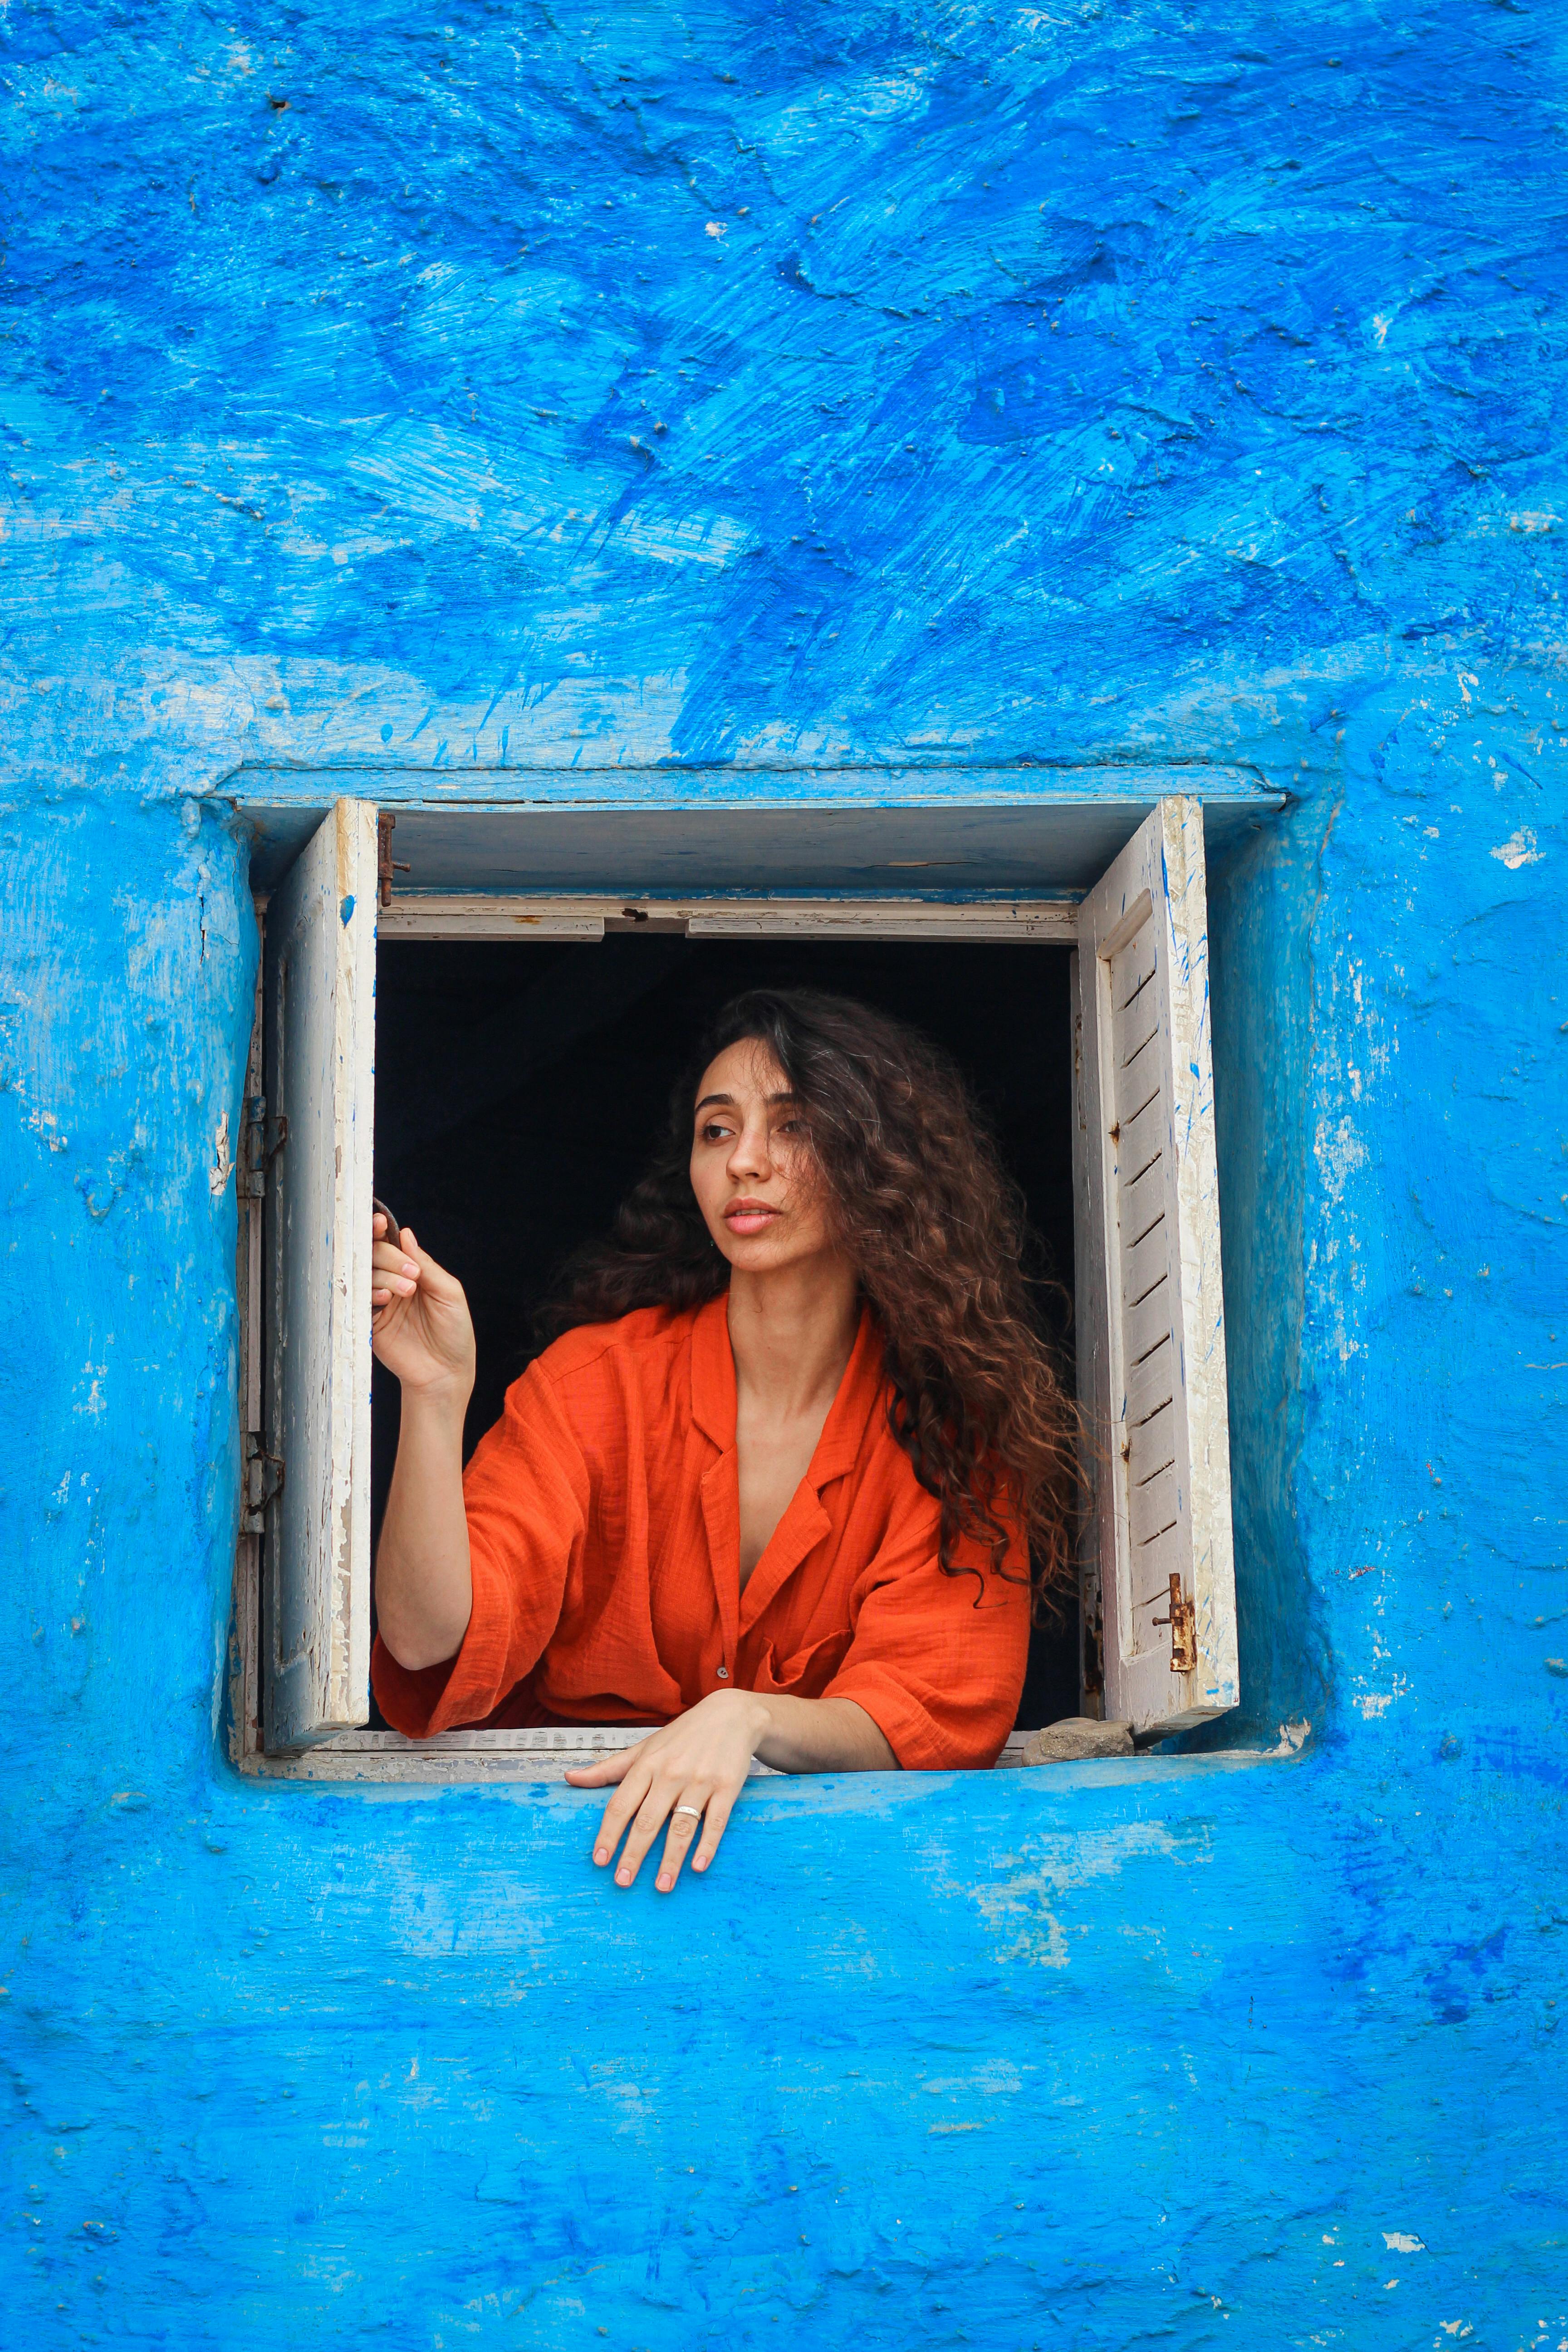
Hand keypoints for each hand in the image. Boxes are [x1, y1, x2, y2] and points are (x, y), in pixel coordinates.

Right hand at [369, 1213, 475, 1400]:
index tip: (378, 1222)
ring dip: (382, 1276)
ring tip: (405, 1291)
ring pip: (364, 1275)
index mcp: (412, 1272)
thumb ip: (426, 1264)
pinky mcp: (369, 1322)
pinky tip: (384, 1299)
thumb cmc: (454, 1332)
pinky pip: (357, 1301)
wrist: (446, 1373)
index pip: (391, 1244)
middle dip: (388, 1257)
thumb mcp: (449, 1293)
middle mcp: (392, 1283)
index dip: (380, 1231)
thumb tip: (404, 1234)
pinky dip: (368, 1294)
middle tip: (411, 1275)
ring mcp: (379, 1303)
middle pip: (373, 1255)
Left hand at [565, 1690, 770, 1893]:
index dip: (609, 1834)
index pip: (621, 1804)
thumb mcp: (643, 1748)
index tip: (600, 1861)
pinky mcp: (727, 1787)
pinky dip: (707, 1845)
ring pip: (681, 1825)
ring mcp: (700, 1781)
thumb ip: (607, 1768)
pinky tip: (698, 1866)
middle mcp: (671, 1773)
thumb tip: (569, 1777)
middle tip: (622, 1882)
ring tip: (662, 1886)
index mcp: (647, 1765)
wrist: (731, 1715)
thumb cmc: (681, 1736)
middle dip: (634, 1853)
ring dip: (671, 1859)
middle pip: (648, 1820)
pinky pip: (716, 1821)